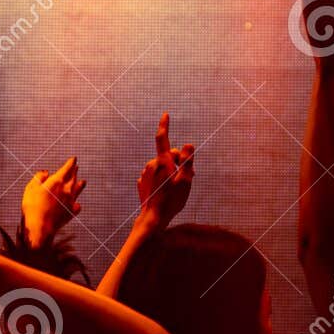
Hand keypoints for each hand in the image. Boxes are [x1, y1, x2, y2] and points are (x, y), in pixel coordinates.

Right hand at [21, 158, 85, 247]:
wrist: (40, 227)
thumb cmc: (32, 206)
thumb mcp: (31, 188)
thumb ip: (39, 178)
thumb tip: (46, 172)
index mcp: (57, 181)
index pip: (67, 168)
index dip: (71, 163)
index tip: (74, 159)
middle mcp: (67, 190)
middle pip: (73, 178)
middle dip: (74, 171)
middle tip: (76, 167)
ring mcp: (70, 201)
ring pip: (78, 190)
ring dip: (80, 184)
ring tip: (83, 181)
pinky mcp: (71, 212)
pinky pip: (77, 205)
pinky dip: (76, 203)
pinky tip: (76, 204)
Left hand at [137, 112, 193, 227]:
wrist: (153, 218)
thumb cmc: (172, 200)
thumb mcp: (186, 179)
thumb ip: (187, 160)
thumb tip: (187, 144)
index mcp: (162, 161)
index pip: (162, 138)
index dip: (165, 125)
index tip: (165, 115)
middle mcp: (151, 165)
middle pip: (168, 156)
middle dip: (179, 162)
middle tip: (191, 177)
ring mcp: (145, 174)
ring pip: (162, 167)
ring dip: (171, 172)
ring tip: (179, 188)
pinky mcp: (142, 183)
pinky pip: (155, 176)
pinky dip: (163, 179)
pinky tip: (167, 192)